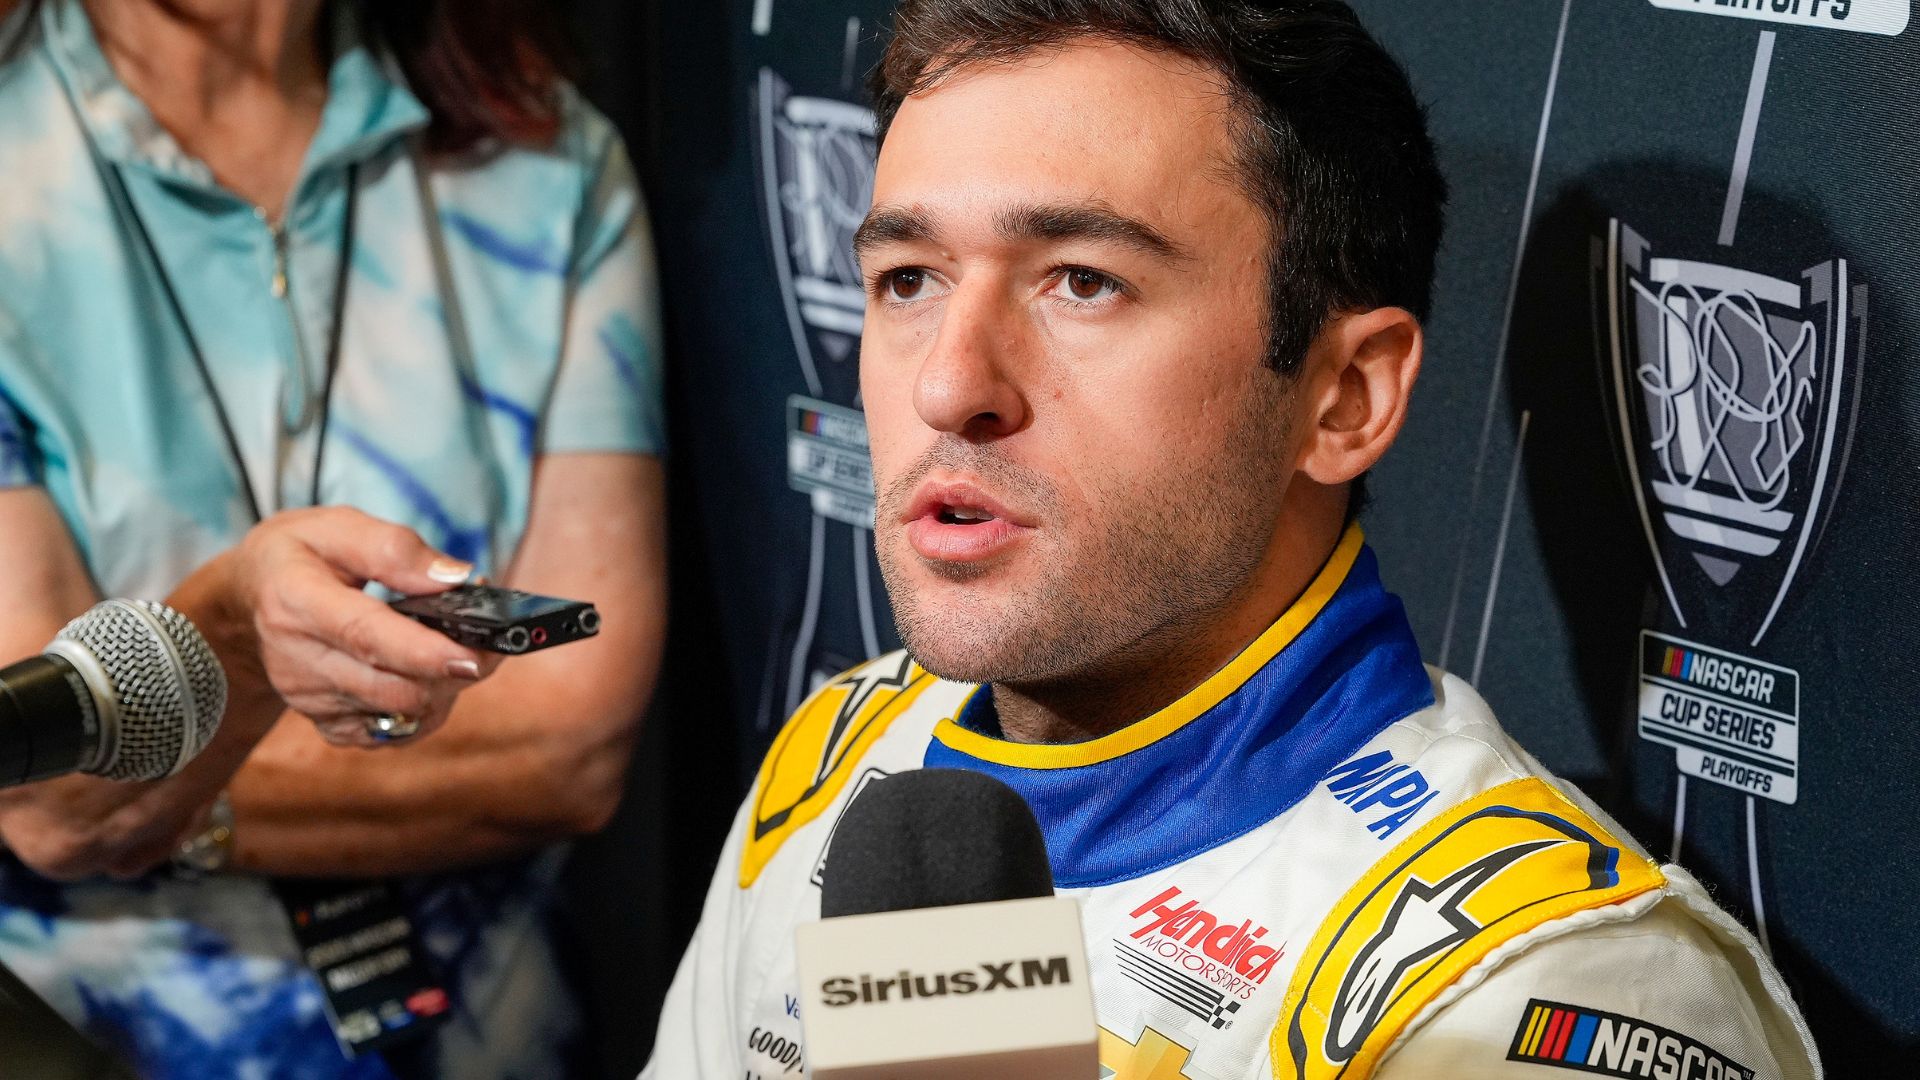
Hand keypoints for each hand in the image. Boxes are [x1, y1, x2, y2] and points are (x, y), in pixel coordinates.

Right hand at [213, 507, 499, 746]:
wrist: (248, 598)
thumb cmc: (299, 555)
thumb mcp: (337, 526)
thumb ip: (396, 549)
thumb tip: (457, 578)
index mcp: (297, 600)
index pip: (366, 636)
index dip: (424, 652)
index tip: (473, 657)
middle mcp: (299, 659)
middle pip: (394, 687)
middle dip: (454, 670)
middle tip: (489, 639)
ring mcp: (311, 698)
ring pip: (401, 713)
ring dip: (444, 687)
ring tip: (455, 648)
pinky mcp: (325, 722)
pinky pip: (392, 732)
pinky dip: (423, 708)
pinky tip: (425, 675)